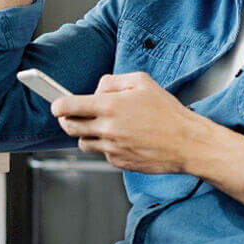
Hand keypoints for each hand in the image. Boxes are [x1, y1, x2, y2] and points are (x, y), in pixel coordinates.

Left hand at [49, 72, 205, 173]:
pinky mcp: (118, 162)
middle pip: (69, 126)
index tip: (56, 105)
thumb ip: (113, 81)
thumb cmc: (168, 112)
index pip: (68, 106)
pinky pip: (101, 153)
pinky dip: (106, 146)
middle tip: (74, 115)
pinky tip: (122, 139)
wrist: (187, 143)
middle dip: (67, 120)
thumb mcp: (142, 82)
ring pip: (83, 142)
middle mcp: (107, 128)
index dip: (57, 105)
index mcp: (110, 106)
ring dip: (86, 134)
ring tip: (103, 126)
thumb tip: (96, 89)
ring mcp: (112, 148)